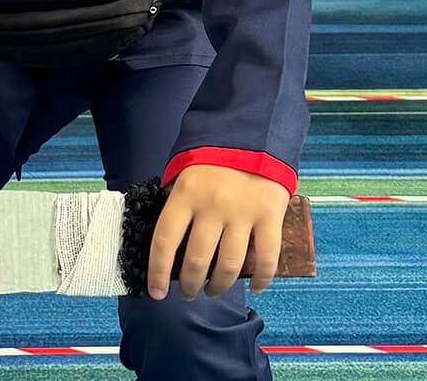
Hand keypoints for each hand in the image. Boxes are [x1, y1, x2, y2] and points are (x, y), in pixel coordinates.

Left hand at [147, 165, 289, 300]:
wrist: (253, 134)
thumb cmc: (213, 160)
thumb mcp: (186, 175)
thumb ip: (177, 204)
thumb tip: (168, 244)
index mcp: (185, 195)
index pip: (164, 241)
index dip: (157, 272)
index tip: (157, 293)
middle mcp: (212, 207)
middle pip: (196, 261)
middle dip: (190, 285)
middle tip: (189, 292)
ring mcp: (242, 213)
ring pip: (229, 266)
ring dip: (219, 286)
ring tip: (214, 290)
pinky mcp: (269, 216)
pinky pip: (266, 258)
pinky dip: (262, 279)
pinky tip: (256, 287)